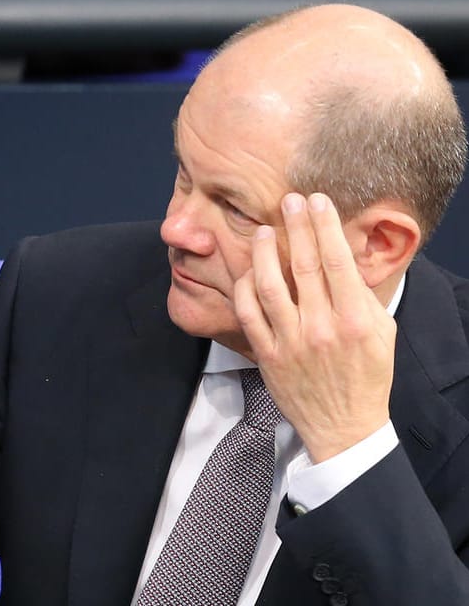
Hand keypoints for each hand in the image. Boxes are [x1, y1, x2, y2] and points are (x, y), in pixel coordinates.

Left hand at [233, 192, 395, 462]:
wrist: (344, 426)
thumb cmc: (366, 375)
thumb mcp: (381, 333)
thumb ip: (361, 295)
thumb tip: (341, 255)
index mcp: (356, 320)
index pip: (337, 261)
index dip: (325, 226)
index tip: (317, 201)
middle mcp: (323, 328)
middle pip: (303, 265)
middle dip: (296, 226)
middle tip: (288, 200)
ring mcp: (292, 341)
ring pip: (269, 284)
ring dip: (263, 252)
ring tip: (262, 230)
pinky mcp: (268, 354)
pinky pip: (248, 312)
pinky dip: (244, 286)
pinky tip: (248, 269)